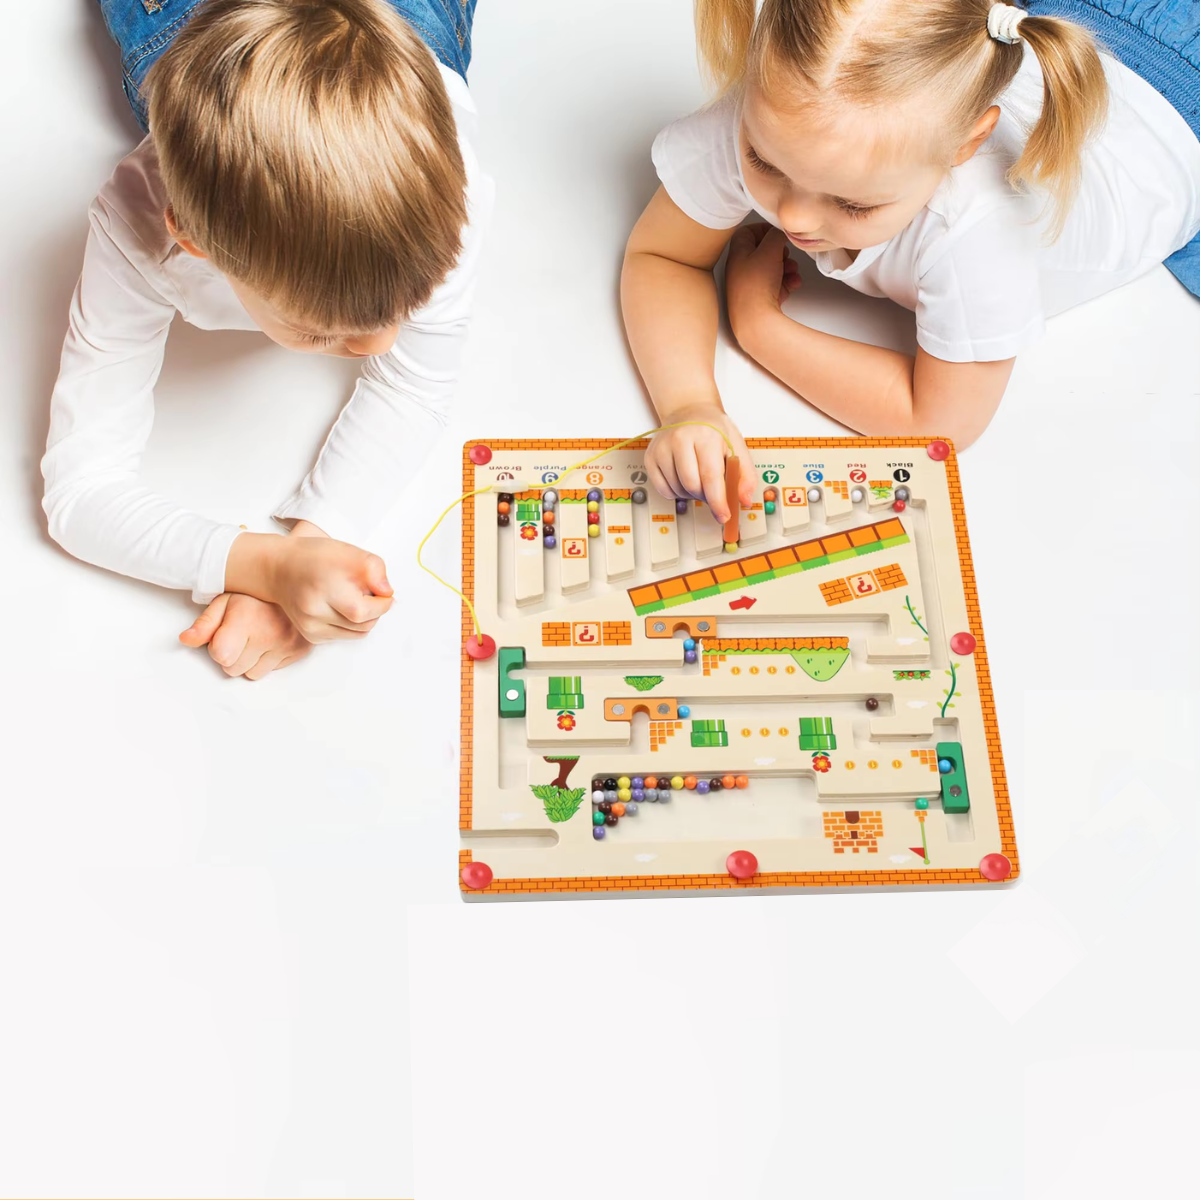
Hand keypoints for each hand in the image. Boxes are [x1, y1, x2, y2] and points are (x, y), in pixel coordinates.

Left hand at [179, 592, 311, 679]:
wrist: (294, 584)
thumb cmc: (256, 594)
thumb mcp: (225, 602)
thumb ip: (204, 624)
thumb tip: (186, 640)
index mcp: (246, 620)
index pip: (221, 656)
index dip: (217, 647)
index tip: (225, 633)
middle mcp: (268, 634)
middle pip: (233, 669)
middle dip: (233, 655)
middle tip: (243, 634)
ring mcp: (286, 644)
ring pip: (252, 673)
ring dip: (250, 660)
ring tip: (258, 637)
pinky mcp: (299, 650)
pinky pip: (273, 670)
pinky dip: (269, 659)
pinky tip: (272, 640)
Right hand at [225, 532, 393, 643]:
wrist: (280, 569)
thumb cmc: (315, 558)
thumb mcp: (350, 552)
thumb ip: (375, 570)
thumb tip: (387, 593)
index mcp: (324, 591)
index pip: (364, 611)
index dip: (381, 604)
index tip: (384, 594)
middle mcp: (314, 613)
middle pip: (364, 625)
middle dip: (374, 610)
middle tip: (366, 592)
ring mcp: (311, 628)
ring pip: (357, 634)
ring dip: (364, 618)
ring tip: (352, 598)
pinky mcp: (311, 636)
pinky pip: (344, 636)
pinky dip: (350, 624)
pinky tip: (340, 607)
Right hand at [645, 404, 754, 524]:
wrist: (688, 411)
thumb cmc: (713, 429)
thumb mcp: (736, 445)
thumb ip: (745, 474)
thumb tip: (744, 500)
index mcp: (705, 436)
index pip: (710, 476)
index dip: (718, 501)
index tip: (724, 515)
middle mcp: (680, 439)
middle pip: (692, 486)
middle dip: (706, 497)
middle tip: (713, 491)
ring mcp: (662, 448)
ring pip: (678, 490)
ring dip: (691, 494)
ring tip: (698, 478)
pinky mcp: (650, 457)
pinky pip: (663, 490)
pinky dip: (677, 492)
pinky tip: (684, 479)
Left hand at [725, 223, 799, 348]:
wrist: (756, 321)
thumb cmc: (756, 286)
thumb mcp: (770, 250)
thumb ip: (776, 235)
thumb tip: (780, 232)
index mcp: (738, 253)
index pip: (747, 232)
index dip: (764, 229)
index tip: (778, 233)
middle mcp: (741, 269)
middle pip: (763, 252)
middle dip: (780, 252)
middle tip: (785, 254)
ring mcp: (749, 284)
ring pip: (772, 269)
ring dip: (786, 267)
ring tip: (792, 271)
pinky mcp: (759, 299)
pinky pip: (775, 285)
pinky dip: (785, 283)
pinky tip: (792, 284)